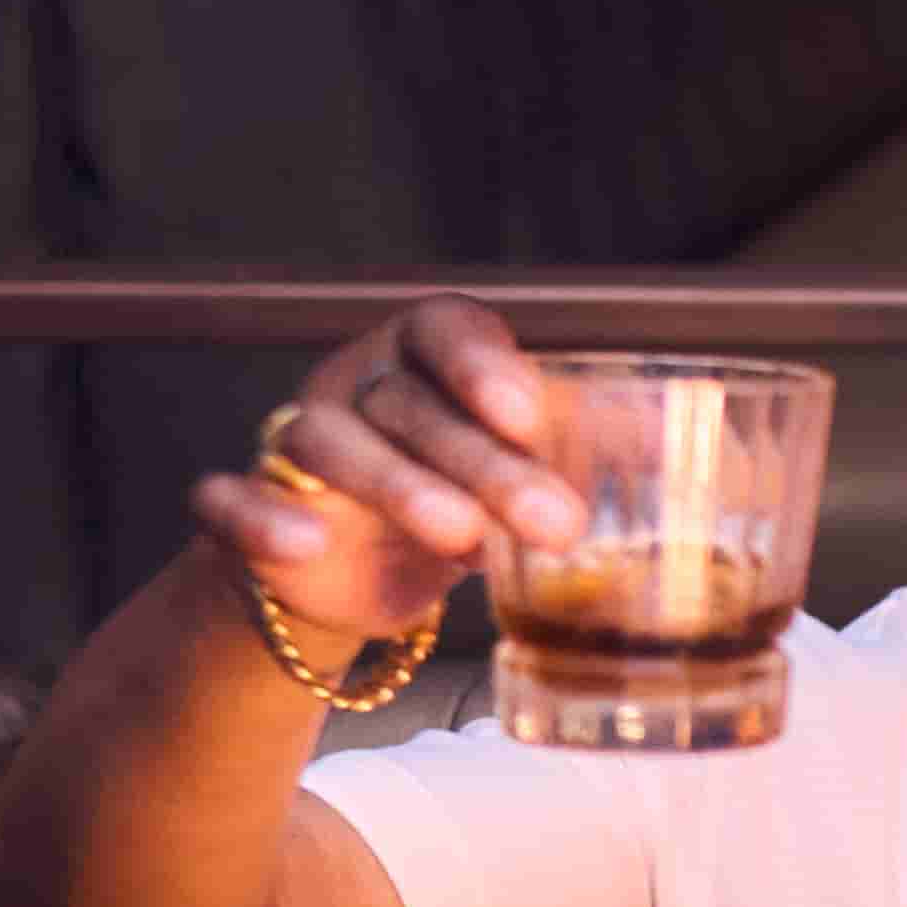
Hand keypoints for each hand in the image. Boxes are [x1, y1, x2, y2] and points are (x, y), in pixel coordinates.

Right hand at [193, 297, 590, 657]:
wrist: (357, 577)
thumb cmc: (457, 497)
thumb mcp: (523, 468)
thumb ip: (587, 442)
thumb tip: (679, 437)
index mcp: (420, 360)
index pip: (442, 329)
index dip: (479, 362)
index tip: (527, 410)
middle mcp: (355, 388)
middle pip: (406, 403)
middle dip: (483, 462)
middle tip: (555, 522)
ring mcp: (293, 449)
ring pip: (325, 442)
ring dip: (396, 485)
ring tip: (465, 538)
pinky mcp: (247, 512)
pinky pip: (227, 500)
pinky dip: (258, 518)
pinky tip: (304, 544)